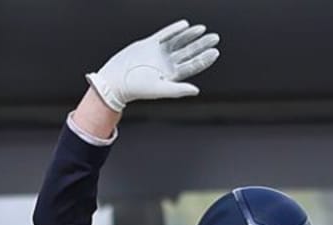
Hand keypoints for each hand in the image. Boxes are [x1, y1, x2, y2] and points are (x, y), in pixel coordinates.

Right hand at [87, 20, 219, 110]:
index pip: (192, 66)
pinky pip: (165, 35)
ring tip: (202, 29)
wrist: (117, 79)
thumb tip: (196, 90)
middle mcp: (167, 64)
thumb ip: (178, 89)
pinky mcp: (149, 44)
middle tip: (215, 37)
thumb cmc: (137, 88)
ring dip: (190, 36)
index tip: (215, 52)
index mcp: (172, 75)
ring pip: (179, 42)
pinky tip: (184, 25)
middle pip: (189, 52)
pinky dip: (174, 29)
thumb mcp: (160, 89)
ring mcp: (159, 53)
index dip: (204, 59)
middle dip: (202, 45)